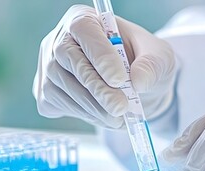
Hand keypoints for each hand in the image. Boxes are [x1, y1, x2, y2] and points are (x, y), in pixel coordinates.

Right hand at [33, 5, 176, 127]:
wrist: (134, 86)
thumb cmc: (143, 61)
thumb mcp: (159, 57)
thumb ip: (152, 64)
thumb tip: (138, 80)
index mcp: (85, 19)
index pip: (84, 29)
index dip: (99, 54)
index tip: (119, 79)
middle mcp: (60, 38)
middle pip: (68, 58)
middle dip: (96, 87)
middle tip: (120, 107)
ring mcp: (49, 65)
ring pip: (63, 85)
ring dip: (92, 106)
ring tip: (119, 116)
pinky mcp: (46, 91)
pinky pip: (58, 104)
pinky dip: (84, 115)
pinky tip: (105, 116)